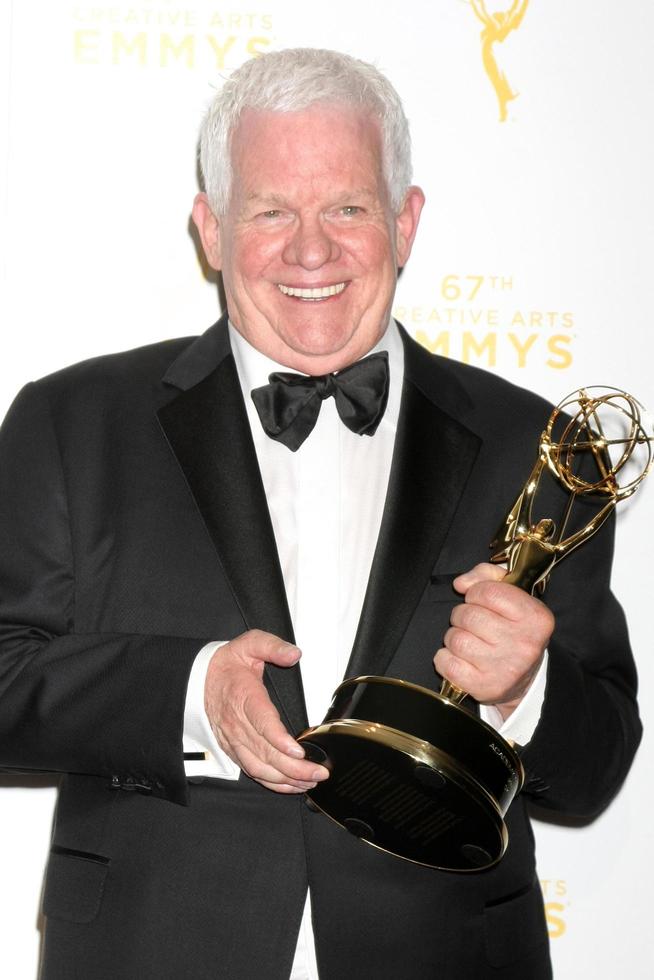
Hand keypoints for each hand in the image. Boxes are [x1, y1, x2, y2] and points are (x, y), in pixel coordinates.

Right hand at [204, 629, 329, 793]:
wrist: (198, 678)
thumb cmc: (228, 664)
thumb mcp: (250, 644)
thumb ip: (273, 646)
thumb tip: (294, 653)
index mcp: (245, 697)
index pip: (262, 723)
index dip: (280, 740)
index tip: (298, 751)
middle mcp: (238, 724)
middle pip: (265, 752)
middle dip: (294, 768)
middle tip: (318, 773)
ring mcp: (234, 740)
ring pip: (259, 767)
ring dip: (285, 779)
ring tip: (309, 782)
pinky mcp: (233, 749)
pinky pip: (252, 771)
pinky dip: (272, 782)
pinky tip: (289, 785)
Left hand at [433, 563, 553, 718]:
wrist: (524, 680)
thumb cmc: (514, 630)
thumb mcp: (514, 596)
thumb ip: (488, 575)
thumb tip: (461, 583)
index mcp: (536, 618)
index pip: (488, 592)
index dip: (476, 592)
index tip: (478, 600)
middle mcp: (524, 644)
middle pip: (468, 615)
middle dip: (463, 615)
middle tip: (473, 624)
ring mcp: (504, 668)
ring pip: (455, 639)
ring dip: (455, 637)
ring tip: (469, 641)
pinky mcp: (484, 687)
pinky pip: (446, 663)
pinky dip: (445, 658)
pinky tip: (460, 658)